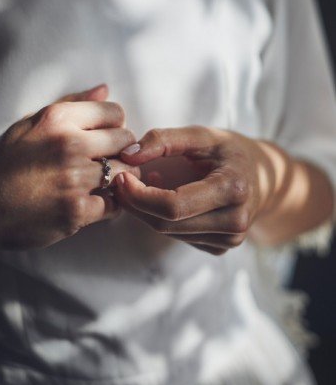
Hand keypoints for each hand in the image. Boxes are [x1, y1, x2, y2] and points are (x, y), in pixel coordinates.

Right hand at [0, 84, 139, 252]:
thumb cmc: (8, 166)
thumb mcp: (29, 125)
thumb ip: (70, 105)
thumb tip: (104, 90)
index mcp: (58, 119)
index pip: (113, 112)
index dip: (115, 126)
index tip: (107, 138)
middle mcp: (69, 145)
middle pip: (124, 141)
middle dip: (122, 151)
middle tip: (110, 161)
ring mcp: (74, 180)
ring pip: (124, 172)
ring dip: (121, 178)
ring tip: (106, 182)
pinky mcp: (77, 211)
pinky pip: (114, 204)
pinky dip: (111, 205)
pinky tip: (98, 203)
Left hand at [115, 126, 262, 254]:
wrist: (263, 177)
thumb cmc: (230, 152)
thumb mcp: (203, 135)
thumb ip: (164, 140)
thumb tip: (127, 156)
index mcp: (233, 189)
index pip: (174, 205)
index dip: (141, 196)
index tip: (120, 178)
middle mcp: (235, 221)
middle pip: (167, 224)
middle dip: (137, 204)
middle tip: (121, 183)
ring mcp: (229, 240)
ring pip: (169, 233)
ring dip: (147, 212)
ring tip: (145, 186)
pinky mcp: (220, 249)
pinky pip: (179, 238)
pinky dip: (163, 220)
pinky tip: (166, 200)